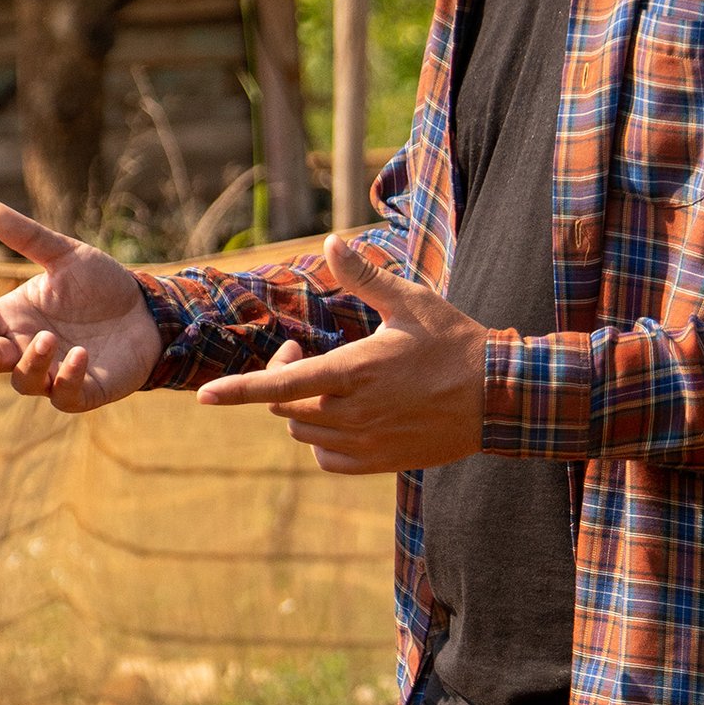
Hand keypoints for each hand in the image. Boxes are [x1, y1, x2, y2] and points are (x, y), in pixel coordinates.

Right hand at [0, 202, 162, 409]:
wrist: (147, 311)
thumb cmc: (100, 285)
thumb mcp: (65, 255)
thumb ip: (28, 237)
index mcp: (12, 316)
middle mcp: (25, 347)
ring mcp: (52, 373)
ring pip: (23, 380)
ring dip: (30, 362)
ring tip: (48, 339)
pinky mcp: (83, 391)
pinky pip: (65, 395)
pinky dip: (67, 379)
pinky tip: (79, 356)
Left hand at [196, 233, 485, 472]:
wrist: (499, 397)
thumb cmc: (455, 343)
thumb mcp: (412, 302)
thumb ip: (364, 276)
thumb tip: (332, 241)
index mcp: (355, 371)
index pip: (281, 386)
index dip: (238, 391)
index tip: (204, 398)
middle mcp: (354, 412)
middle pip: (287, 407)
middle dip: (281, 379)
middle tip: (301, 351)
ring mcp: (367, 442)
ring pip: (304, 433)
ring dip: (302, 408)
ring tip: (328, 382)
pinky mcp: (380, 463)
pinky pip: (328, 458)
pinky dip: (322, 440)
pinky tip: (342, 417)